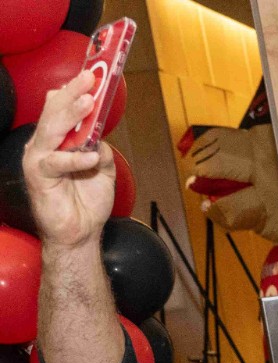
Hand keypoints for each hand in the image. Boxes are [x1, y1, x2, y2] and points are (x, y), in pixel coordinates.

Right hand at [22, 70, 118, 248]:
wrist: (79, 234)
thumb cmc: (87, 203)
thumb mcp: (103, 172)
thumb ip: (102, 151)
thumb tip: (102, 138)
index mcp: (58, 140)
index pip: (61, 109)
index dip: (74, 92)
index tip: (91, 76)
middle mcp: (45, 144)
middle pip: (55, 112)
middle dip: (72, 94)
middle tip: (89, 79)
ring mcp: (39, 158)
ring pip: (52, 129)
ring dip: (70, 115)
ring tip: (88, 103)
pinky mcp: (38, 176)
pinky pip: (56, 162)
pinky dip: (75, 158)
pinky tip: (91, 157)